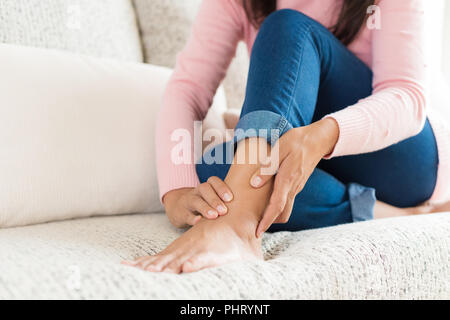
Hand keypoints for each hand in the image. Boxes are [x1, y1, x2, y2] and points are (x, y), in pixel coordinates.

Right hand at [163, 177, 233, 227]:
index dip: (222, 188)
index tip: (230, 198)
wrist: (179, 209)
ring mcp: (189, 201)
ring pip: (195, 201)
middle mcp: (198, 191)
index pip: (213, 181)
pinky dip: (192, 218)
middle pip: (204, 189)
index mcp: (208, 187)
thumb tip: (257, 212)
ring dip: (205, 208)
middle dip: (215, 199)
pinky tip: (198, 223)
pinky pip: (186, 215)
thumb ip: (230, 203)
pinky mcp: (181, 213)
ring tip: (213, 216)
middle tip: (224, 211)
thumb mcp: (215, 201)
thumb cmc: (207, 206)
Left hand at [250, 118, 339, 236]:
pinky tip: (267, 204)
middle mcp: (294, 187)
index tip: (258, 231)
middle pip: (282, 212)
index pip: (277, 205)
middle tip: (254, 230)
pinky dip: (278, 207)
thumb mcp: (280, 148)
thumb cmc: (297, 141)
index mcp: (288, 178)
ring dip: (273, 216)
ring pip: (286, 208)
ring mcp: (297, 187)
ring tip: (258, 219)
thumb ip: (268, 167)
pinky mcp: (297, 184)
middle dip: (269, 223)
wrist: (319, 139)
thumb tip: (254, 183)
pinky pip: (287, 200)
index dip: (267, 220)